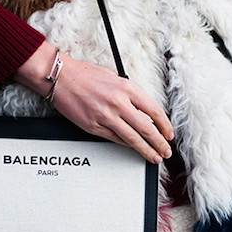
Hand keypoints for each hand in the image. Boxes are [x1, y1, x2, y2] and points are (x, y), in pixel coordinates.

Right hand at [15, 42, 172, 163]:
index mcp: (127, 88)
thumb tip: (144, 110)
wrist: (61, 78)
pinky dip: (126, 145)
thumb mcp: (115, 77)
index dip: (165, 125)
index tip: (169, 133)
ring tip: (154, 157)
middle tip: (166, 151)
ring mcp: (106, 117)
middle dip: (160, 143)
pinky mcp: (94, 127)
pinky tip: (133, 149)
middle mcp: (119, 103)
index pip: (154, 110)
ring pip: (132, 139)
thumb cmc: (85, 75)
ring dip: (146, 150)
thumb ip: (130, 93)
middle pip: (147, 128)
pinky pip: (115, 139)